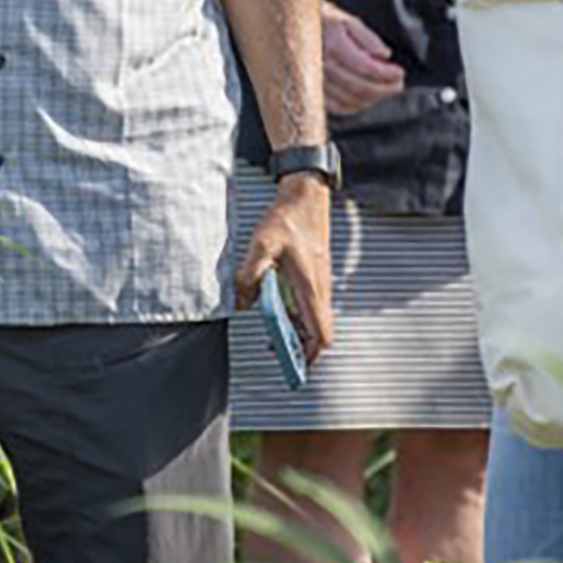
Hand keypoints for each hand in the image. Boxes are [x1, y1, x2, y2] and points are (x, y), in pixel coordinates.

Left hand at [235, 175, 333, 362]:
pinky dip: (299, 317)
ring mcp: (320, 282)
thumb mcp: (261, 245)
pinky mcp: (315, 276)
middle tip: (281, 356)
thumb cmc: (288, 219)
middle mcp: (319, 288)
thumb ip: (249, 276)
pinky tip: (280, 312)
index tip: (294, 367)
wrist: (306, 196)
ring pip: (316, 320)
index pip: (321, 333)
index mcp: (310, 287)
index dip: (310, 354)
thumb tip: (241, 303)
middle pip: (320, 332)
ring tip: (276, 339)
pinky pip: (311, 306)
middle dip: (303, 350)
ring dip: (300, 334)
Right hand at [322, 0, 403, 114]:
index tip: (400, 73)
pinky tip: (366, 100)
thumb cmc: (321, 21)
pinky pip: (335, 106)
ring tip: (386, 91)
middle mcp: (322, 67)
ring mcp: (315, 81)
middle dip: (384, 90)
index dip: (386, 74)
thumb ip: (367, 37)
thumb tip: (384, 55)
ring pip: (349, 100)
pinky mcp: (311, 90)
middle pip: (359, 87)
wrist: (291, 27)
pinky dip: (354, 106)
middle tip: (398, 85)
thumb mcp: (346, 19)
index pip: (366, 68)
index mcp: (333, 47)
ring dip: (372, 99)